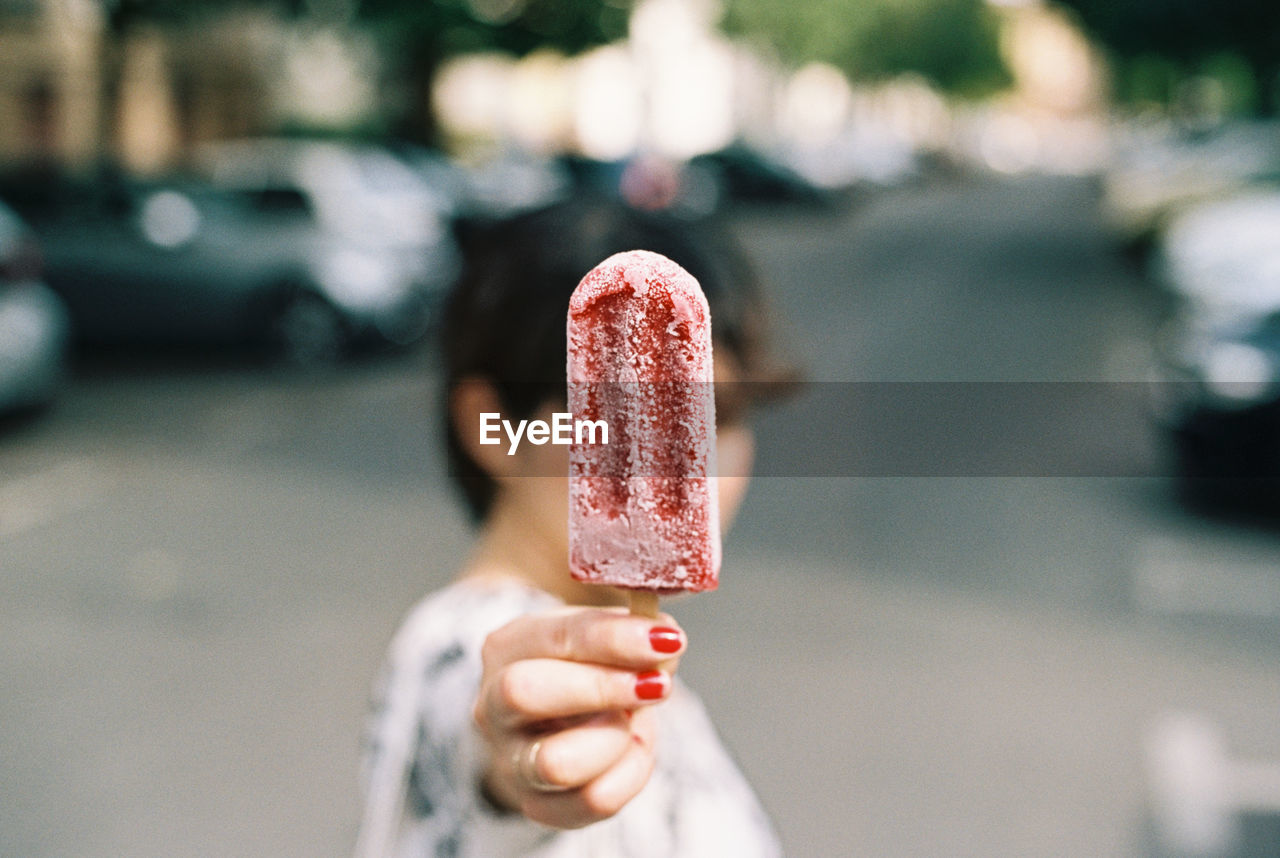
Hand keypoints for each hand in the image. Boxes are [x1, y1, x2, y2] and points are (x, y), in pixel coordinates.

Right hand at [473, 607, 685, 828]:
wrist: (563, 723)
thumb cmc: (586, 668)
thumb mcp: (604, 635)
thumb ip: (634, 629)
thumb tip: (664, 640)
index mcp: (507, 648)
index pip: (553, 638)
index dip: (613, 639)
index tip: (665, 639)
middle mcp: (495, 706)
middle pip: (525, 695)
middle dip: (602, 687)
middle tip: (657, 684)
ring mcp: (511, 762)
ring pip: (557, 763)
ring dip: (615, 738)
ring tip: (633, 720)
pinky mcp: (539, 805)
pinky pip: (594, 800)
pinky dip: (631, 772)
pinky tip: (634, 748)